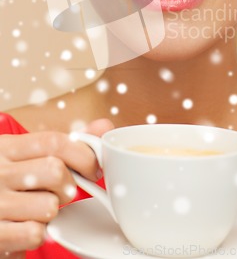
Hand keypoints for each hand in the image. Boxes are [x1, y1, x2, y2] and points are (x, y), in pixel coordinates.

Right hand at [0, 118, 113, 254]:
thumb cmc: (12, 185)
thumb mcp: (29, 157)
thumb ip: (67, 143)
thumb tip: (104, 126)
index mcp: (6, 147)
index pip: (54, 142)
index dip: (82, 155)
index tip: (94, 170)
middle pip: (55, 171)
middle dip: (68, 186)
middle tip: (62, 193)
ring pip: (49, 205)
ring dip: (52, 212)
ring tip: (39, 209)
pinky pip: (35, 233)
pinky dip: (39, 234)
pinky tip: (28, 226)